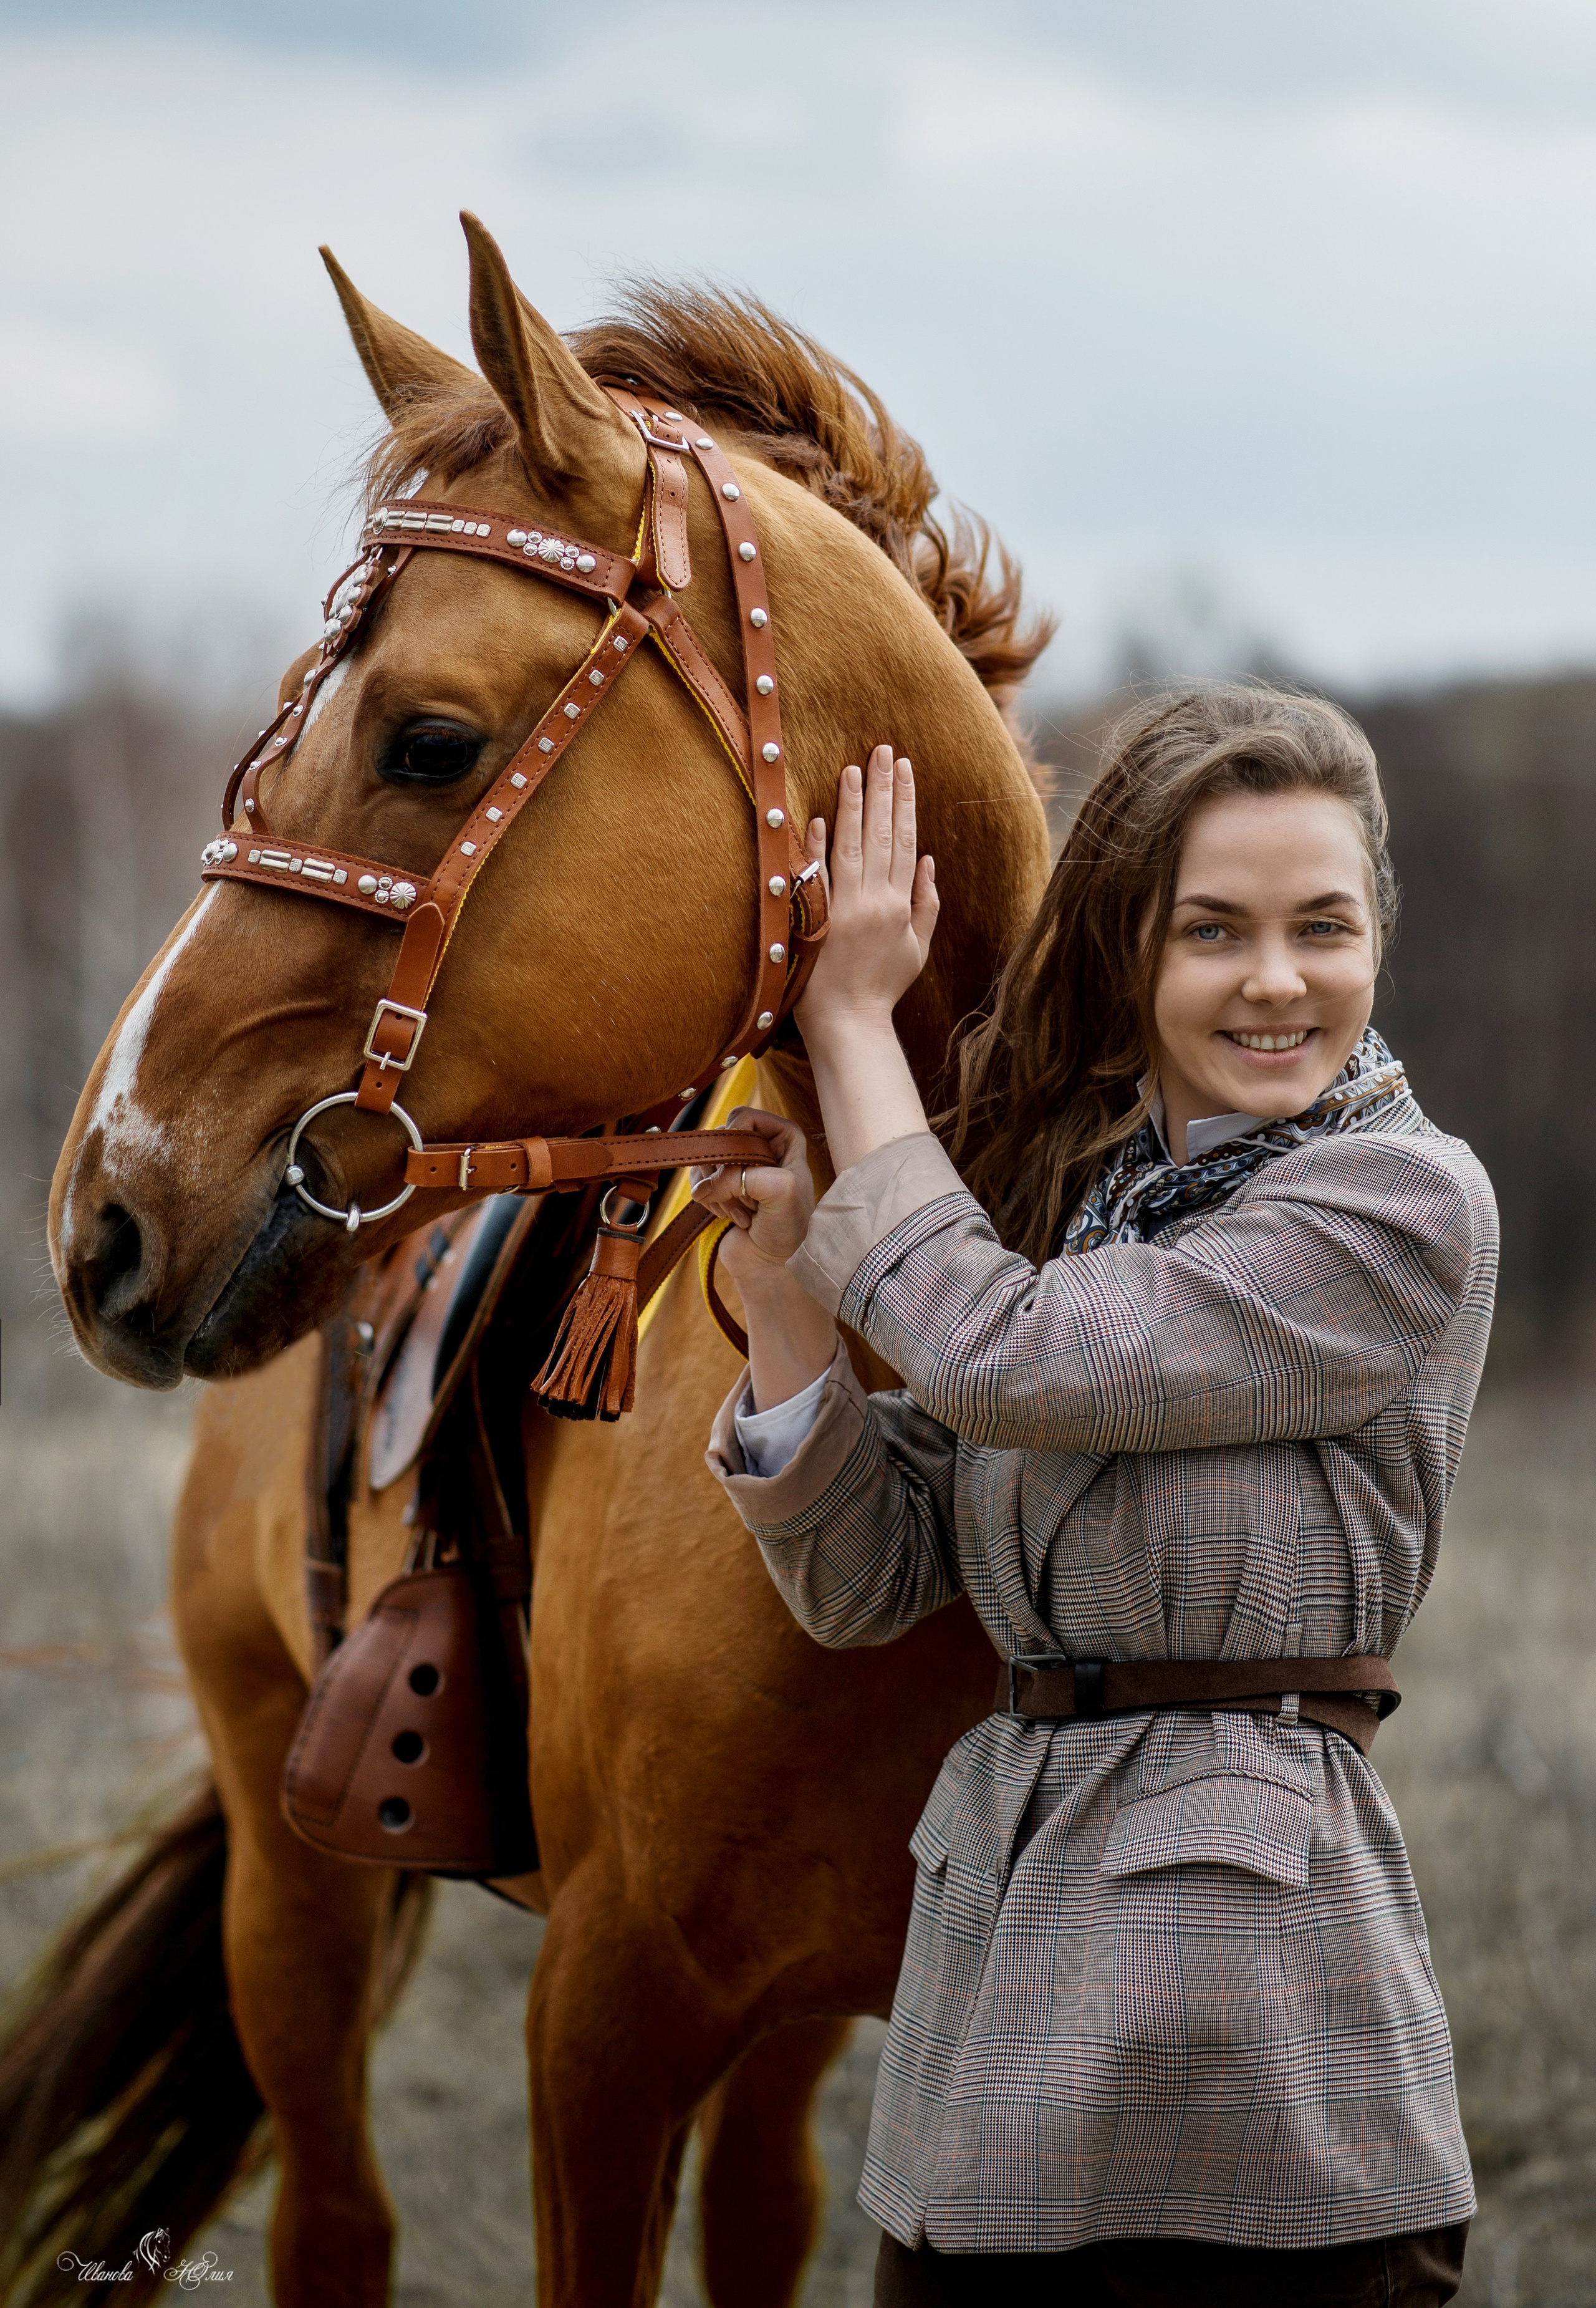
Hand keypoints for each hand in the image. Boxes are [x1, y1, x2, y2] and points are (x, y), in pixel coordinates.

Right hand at [689, 1107, 815, 1286]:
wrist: (774, 1265)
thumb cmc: (790, 1228)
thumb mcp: (781, 1190)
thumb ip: (744, 1175)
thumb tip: (704, 1186)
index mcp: (784, 1137)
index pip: (744, 1117)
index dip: (737, 1143)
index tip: (748, 1172)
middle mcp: (761, 1147)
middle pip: (720, 1139)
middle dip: (727, 1173)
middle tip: (750, 1199)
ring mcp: (738, 1167)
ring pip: (705, 1160)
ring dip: (720, 1191)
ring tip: (745, 1212)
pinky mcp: (719, 1187)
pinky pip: (697, 1180)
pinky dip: (710, 1201)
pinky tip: (734, 1217)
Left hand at [796, 744, 937, 1039]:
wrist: (848, 1021)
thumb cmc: (882, 987)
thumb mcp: (917, 948)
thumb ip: (926, 903)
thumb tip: (929, 861)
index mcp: (899, 904)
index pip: (906, 840)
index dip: (906, 802)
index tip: (905, 768)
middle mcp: (873, 900)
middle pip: (881, 834)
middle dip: (883, 789)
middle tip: (883, 751)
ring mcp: (843, 909)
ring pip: (851, 846)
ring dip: (853, 805)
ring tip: (855, 768)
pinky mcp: (815, 920)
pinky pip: (817, 877)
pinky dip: (817, 847)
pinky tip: (818, 816)